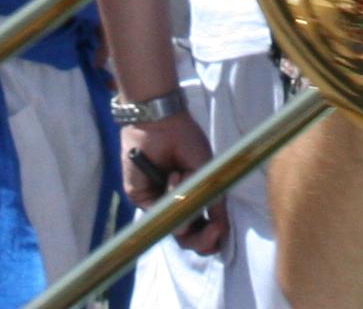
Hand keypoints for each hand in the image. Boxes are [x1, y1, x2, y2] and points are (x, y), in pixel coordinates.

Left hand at [119, 107, 232, 256]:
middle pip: (187, 240)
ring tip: (184, 176)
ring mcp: (158, 204)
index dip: (211, 240)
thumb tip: (221, 231)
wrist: (162, 121)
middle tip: (213, 230)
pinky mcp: (142, 198)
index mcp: (193, 201)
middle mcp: (175, 206)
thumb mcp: (207, 173)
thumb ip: (213, 202)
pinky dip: (171, 193)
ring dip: (185, 204)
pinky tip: (174, 174)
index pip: (201, 232)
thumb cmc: (186, 141)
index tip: (220, 232)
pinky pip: (159, 211)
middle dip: (202, 239)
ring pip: (174, 229)